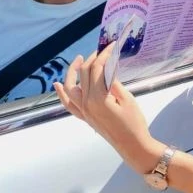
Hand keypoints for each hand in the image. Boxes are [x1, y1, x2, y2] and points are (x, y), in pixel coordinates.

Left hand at [54, 46, 162, 173]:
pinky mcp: (84, 117)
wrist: (133, 146)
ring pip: (71, 87)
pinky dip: (61, 94)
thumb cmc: (134, 123)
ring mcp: (83, 111)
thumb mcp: (127, 98)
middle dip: (93, 59)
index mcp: (99, 97)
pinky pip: (68, 105)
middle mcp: (87, 103)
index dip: (105, 54)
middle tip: (102, 50)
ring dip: (73, 71)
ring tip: (80, 59)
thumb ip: (113, 82)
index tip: (112, 46)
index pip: (98, 68)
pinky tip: (57, 85)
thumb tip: (107, 67)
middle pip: (85, 74)